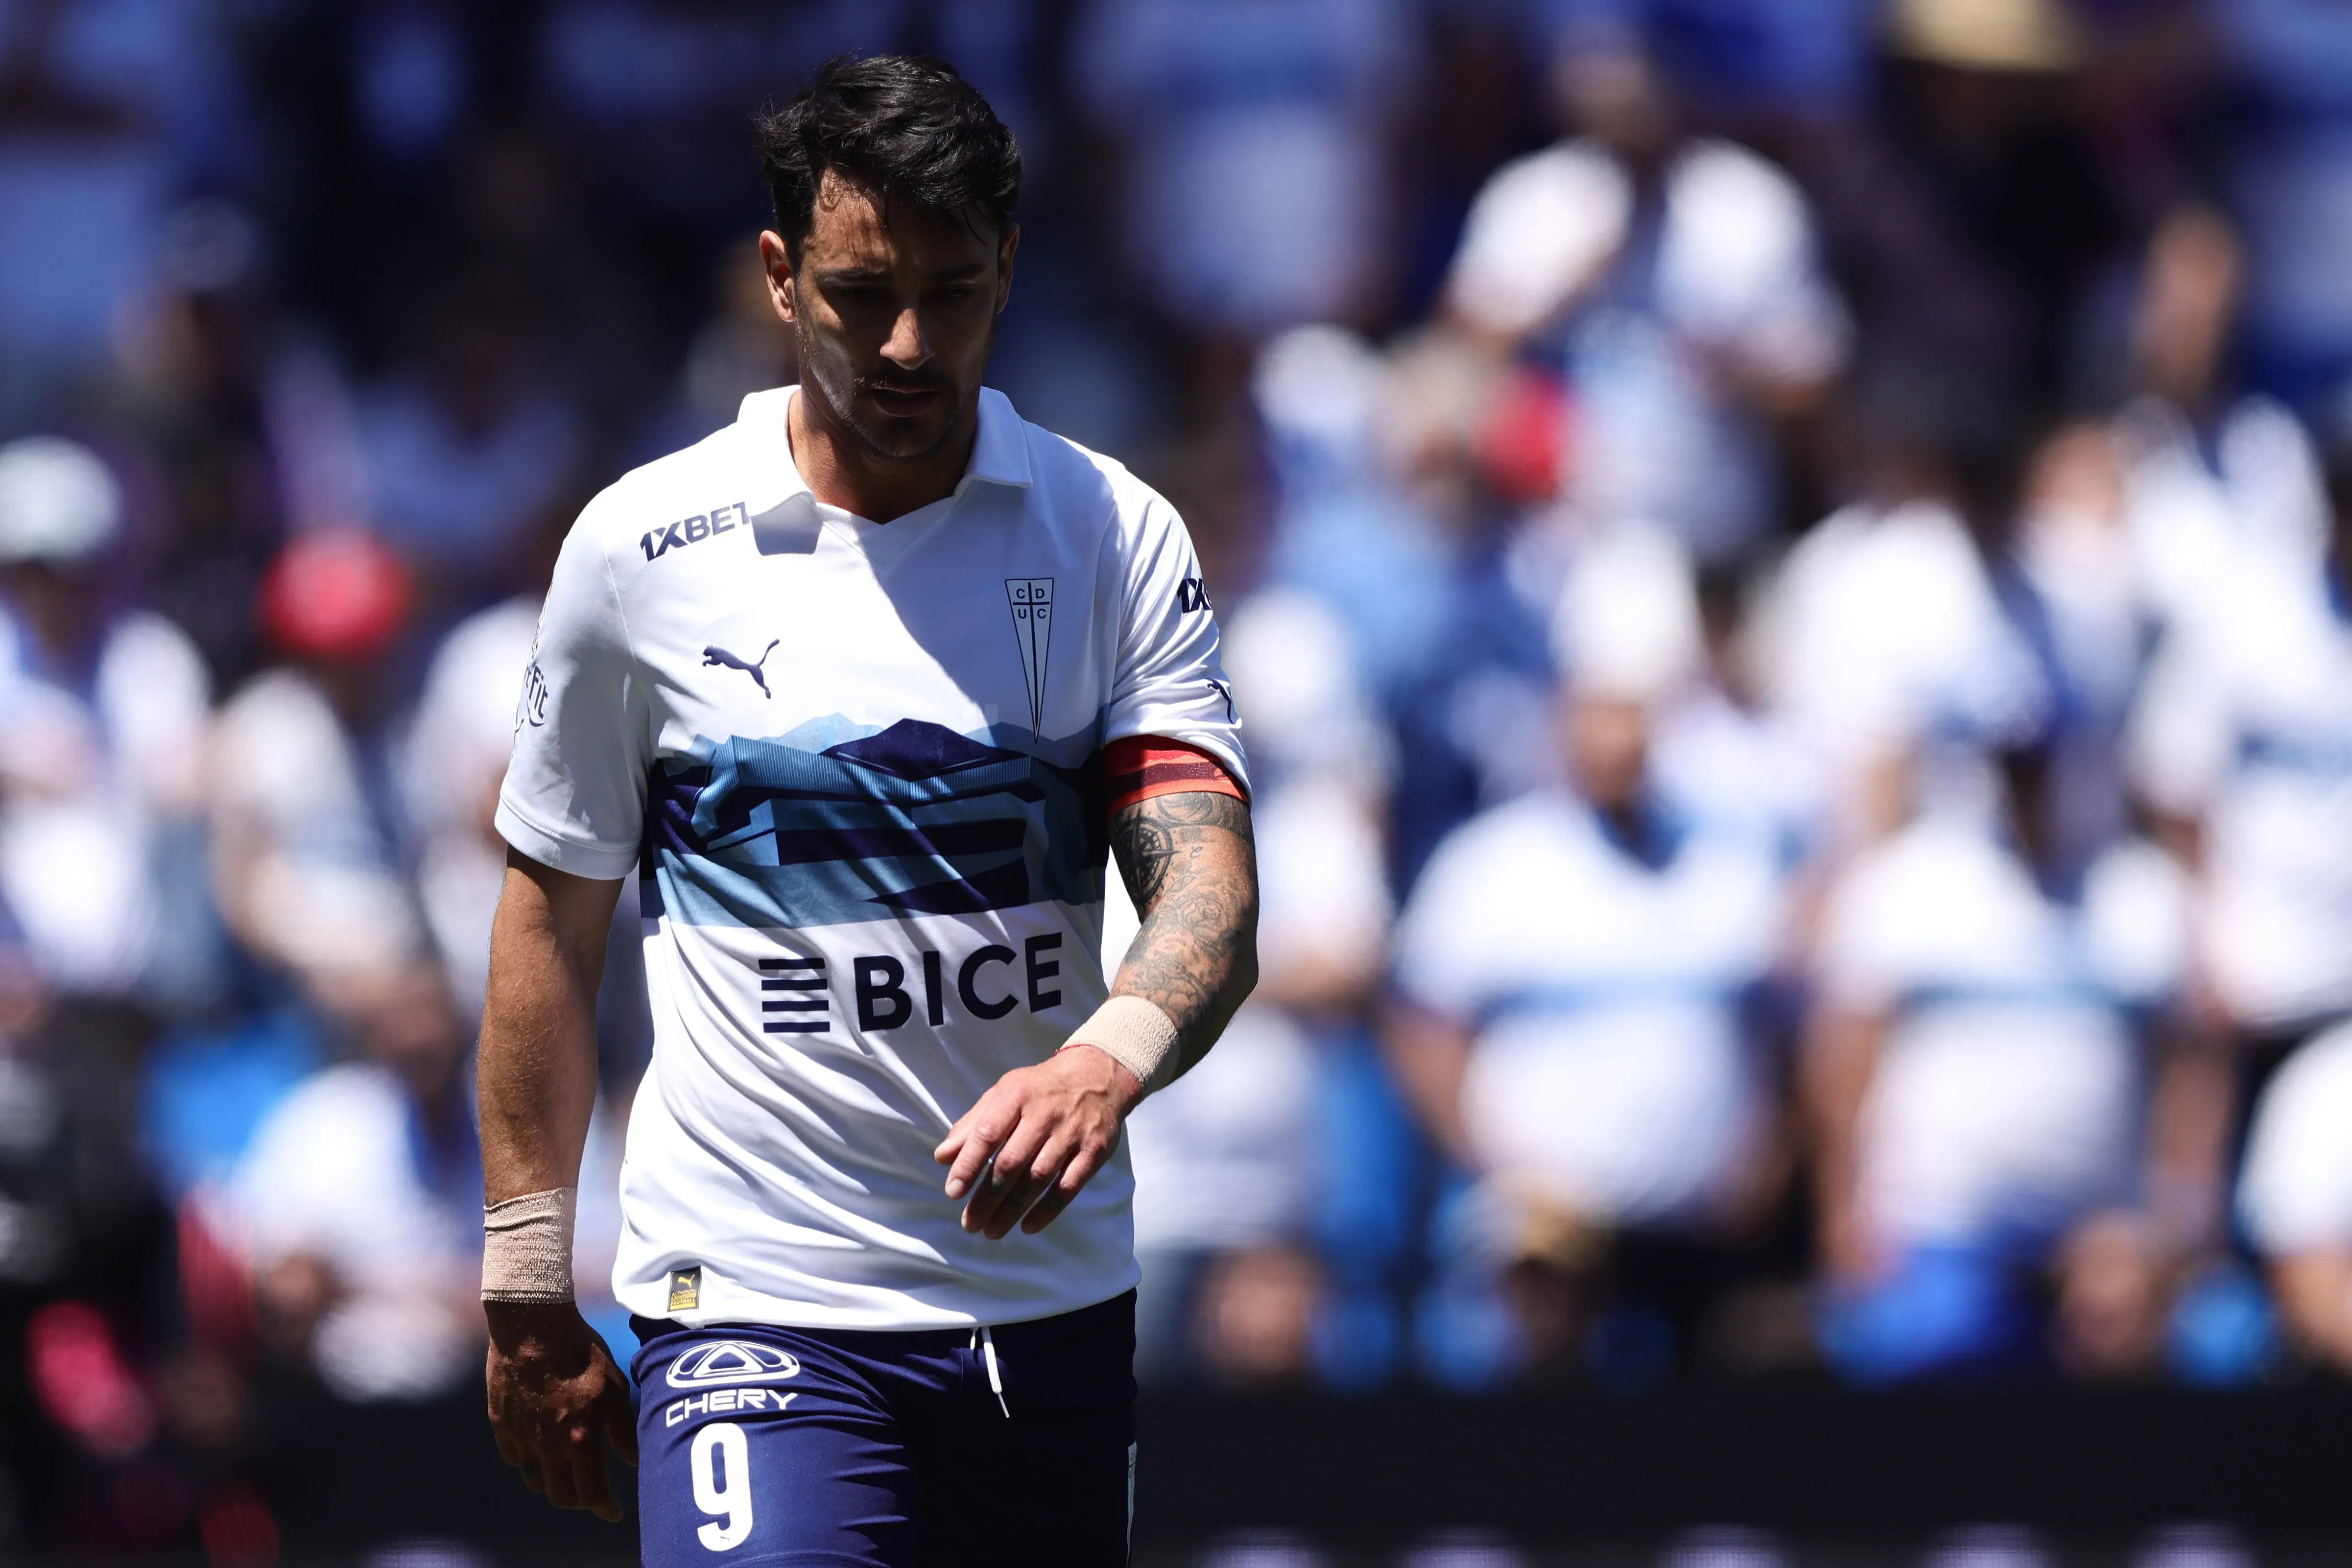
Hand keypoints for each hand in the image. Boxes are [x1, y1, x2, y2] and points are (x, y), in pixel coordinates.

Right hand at [485, 1301, 638, 1521]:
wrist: (532, 1324)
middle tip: (592, 1490)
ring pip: (534, 1480)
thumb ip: (623, 1428)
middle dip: (580, 1500)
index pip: (591, 1493)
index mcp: (579, 1439)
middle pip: (561, 1496)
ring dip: (553, 1482)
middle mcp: (546, 1446)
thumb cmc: (580, 1351)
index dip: (605, 1508)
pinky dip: (528, 1460)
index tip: (613, 1512)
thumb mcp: (614, 1386)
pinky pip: (514, 1456)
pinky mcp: (500, 1423)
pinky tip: (540, 1446)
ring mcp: (520, 1436)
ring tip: (567, 1470)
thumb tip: (633, 1460)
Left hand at [934, 1044, 1141, 1238]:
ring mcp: (1072, 1133)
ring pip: (1038, 1179)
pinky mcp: (1095, 1151)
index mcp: (1017, 1095)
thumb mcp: (1004, 1093)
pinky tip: (1028, 1226)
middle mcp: (1045, 1113)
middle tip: (970, 1223)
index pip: (987, 1133)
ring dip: (1012, 1210)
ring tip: (992, 1231)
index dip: (968, 1165)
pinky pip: (1068, 1187)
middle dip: (987, 1198)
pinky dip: (1047, 1211)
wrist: (1098, 1075)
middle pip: (1011, 1163)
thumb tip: (942, 1157)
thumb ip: (972, 1124)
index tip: (953, 1192)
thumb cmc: (1039, 1089)